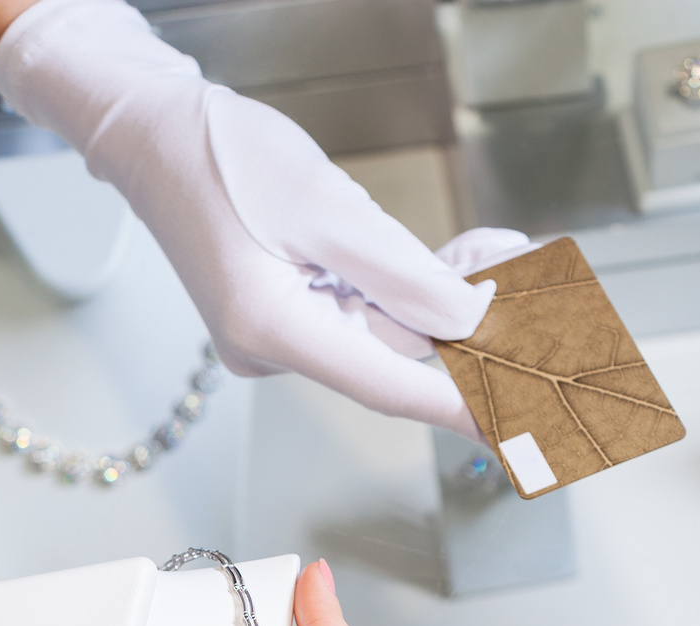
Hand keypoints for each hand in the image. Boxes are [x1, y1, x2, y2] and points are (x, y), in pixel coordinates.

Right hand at [0, 0, 527, 439]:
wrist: (152, 127)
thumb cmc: (219, 154)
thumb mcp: (328, 207)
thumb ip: (405, 277)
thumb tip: (474, 326)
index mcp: (271, 331)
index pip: (390, 387)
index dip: (466, 404)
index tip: (527, 424)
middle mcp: (273, 348)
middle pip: (397, 361)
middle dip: (474, 336)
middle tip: (548, 316)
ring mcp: (280, 334)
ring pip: (387, 335)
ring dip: (450, 307)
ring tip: (508, 258)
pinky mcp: (288, 311)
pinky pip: (365, 313)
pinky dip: (413, 293)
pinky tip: (459, 262)